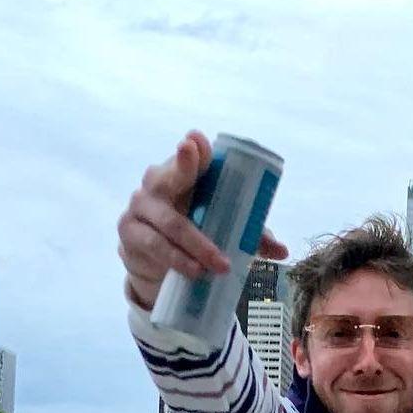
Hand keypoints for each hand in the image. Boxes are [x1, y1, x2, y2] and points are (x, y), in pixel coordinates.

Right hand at [117, 130, 287, 310]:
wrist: (157, 268)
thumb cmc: (195, 236)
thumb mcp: (224, 231)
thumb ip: (251, 235)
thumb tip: (282, 251)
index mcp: (183, 175)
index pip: (189, 156)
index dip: (193, 149)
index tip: (196, 142)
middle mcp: (157, 184)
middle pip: (169, 176)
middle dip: (184, 169)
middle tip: (196, 162)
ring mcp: (140, 207)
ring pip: (170, 223)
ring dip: (197, 245)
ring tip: (221, 265)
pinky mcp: (130, 233)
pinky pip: (155, 245)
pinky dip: (178, 259)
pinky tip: (195, 271)